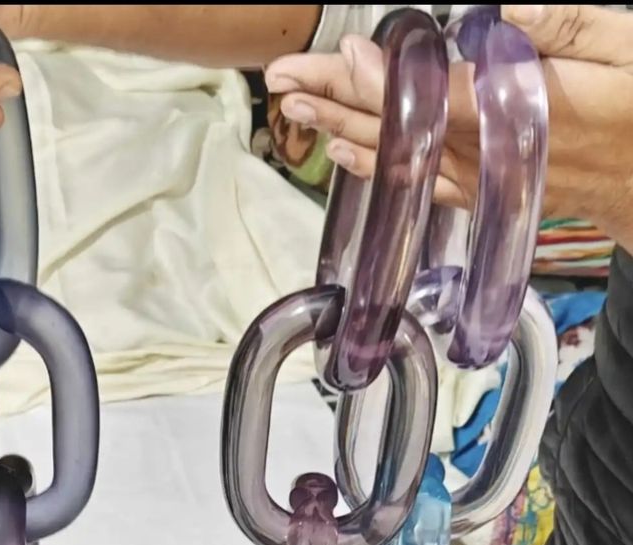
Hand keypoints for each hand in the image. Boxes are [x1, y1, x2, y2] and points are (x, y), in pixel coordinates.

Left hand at [265, 5, 632, 251]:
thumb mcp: (630, 48)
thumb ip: (567, 27)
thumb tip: (508, 6)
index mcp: (517, 112)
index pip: (435, 97)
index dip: (383, 80)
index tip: (343, 56)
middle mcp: (484, 151)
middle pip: (396, 126)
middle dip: (336, 99)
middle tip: (284, 82)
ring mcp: (476, 176)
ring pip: (395, 156)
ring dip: (341, 131)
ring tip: (296, 112)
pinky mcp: (478, 190)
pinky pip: (416, 183)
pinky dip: (375, 167)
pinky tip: (343, 156)